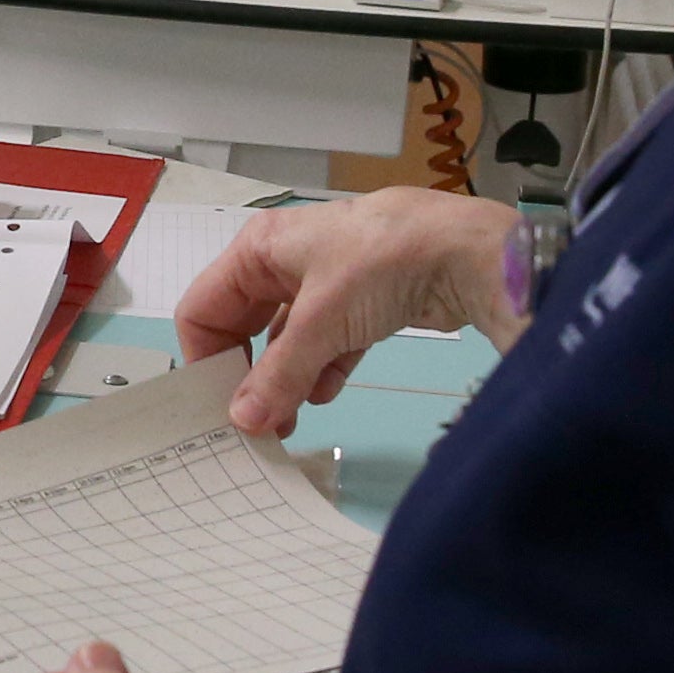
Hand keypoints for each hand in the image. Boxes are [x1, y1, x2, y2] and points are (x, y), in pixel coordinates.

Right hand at [180, 186, 519, 431]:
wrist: (468, 251)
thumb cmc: (381, 264)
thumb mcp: (321, 321)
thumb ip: (280, 375)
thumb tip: (244, 422)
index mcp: (259, 249)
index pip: (205, 307)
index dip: (206, 357)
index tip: (217, 405)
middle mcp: (285, 263)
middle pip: (245, 327)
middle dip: (249, 375)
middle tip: (254, 423)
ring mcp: (326, 285)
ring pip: (288, 341)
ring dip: (286, 380)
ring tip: (289, 422)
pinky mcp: (362, 305)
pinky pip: (326, 344)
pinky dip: (322, 370)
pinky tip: (325, 395)